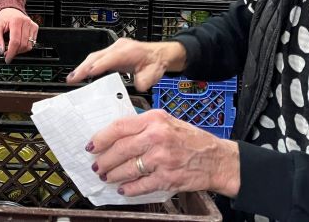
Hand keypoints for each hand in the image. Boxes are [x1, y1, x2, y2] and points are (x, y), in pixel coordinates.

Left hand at [0, 7, 38, 62]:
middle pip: (23, 44)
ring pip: (29, 45)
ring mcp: (32, 25)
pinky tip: (19, 44)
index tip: (7, 58)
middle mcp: (26, 22)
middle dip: (15, 52)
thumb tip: (1, 50)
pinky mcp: (35, 27)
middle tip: (8, 53)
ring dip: (20, 50)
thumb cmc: (3, 18)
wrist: (10, 10)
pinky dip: (25, 46)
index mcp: (16, 21)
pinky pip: (32, 42)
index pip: (15, 41)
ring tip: (13, 48)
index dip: (11, 52)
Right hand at [66, 38, 186, 90]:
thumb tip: (138, 86)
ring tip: (72, 78)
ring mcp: (114, 48)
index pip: (109, 58)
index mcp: (128, 51)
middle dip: (83, 67)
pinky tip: (82, 73)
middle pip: (96, 56)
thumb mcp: (153, 73)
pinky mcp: (112, 52)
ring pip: (94, 56)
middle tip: (71, 78)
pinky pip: (97, 57)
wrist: (159, 54)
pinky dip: (88, 65)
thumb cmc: (155, 63)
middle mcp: (118, 47)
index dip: (98, 66)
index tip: (87, 73)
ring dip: (83, 67)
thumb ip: (145, 80)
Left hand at [85, 110, 239, 197]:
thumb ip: (143, 125)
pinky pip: (141, 185)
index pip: (119, 127)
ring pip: (128, 168)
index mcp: (155, 119)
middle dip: (104, 160)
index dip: (101, 138)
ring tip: (107, 177)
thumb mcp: (167, 121)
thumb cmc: (191, 139)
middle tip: (96, 165)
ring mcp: (162, 159)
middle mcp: (157, 137)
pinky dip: (129, 189)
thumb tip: (115, 135)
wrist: (217, 159)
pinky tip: (123, 189)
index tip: (92, 145)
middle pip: (120, 149)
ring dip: (113, 175)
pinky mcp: (168, 178)